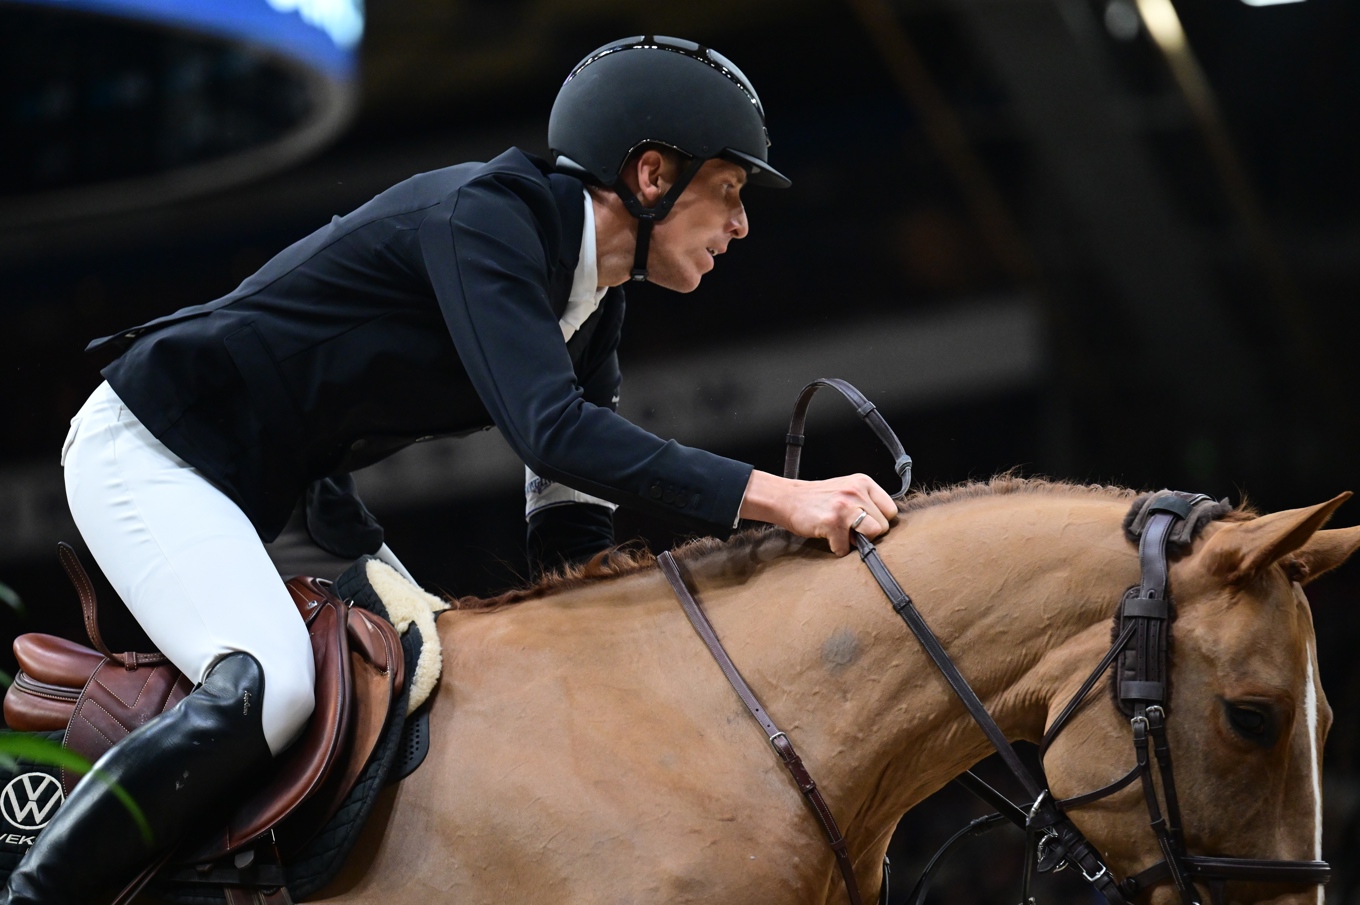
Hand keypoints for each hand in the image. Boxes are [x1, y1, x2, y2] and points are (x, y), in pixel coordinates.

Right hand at [738, 470, 896, 555]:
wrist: (787, 499)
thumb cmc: (817, 499)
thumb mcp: (846, 490)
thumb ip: (866, 502)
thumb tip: (884, 527)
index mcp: (863, 483)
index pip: (891, 510)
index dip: (879, 521)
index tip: (865, 524)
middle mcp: (856, 491)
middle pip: (884, 525)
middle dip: (868, 533)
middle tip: (849, 530)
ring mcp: (845, 506)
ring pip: (872, 534)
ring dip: (857, 541)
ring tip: (842, 534)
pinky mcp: (833, 521)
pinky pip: (847, 547)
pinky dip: (838, 548)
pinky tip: (829, 538)